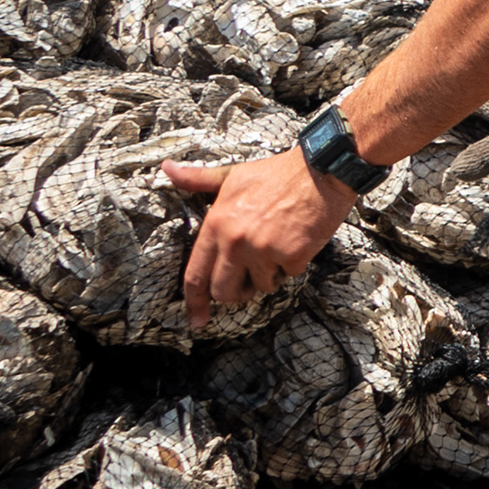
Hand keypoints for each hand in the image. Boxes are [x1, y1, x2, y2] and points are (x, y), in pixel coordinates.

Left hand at [161, 148, 354, 330]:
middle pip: (224, 291)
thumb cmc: (277, 173)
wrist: (322, 170)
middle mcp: (236, 241)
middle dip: (235, 293)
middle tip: (246, 283)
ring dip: (269, 275)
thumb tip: (167, 169)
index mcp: (217, 224)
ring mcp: (264, 250)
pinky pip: (288, 276)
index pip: (196, 274)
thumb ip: (198, 179)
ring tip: (277, 249)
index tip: (196, 320)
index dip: (194, 302)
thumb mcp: (233, 175)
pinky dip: (293, 264)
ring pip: (260, 286)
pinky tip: (296, 242)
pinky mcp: (292, 255)